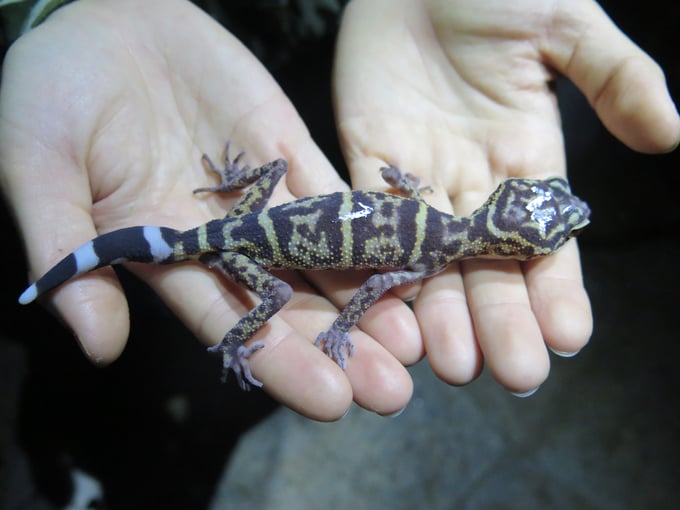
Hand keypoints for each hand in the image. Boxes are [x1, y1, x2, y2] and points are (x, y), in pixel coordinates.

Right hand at [0, 0, 416, 419]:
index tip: (330, 399)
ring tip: (415, 337)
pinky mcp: (285, 154)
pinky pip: (334, 195)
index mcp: (167, 260)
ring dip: (369, 297)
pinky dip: (371, 226)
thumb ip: (72, 254)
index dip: (279, 365)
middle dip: (340, 348)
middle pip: (291, 306)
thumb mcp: (38, 169)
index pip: (230, 326)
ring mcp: (261, 200)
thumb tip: (96, 346)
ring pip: (324, 259)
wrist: (98, 20)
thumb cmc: (50, 95)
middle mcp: (224, 243)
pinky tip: (410, 256)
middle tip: (393, 389)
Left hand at [333, 0, 679, 392]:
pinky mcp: (366, 164)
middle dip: (501, 319)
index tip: (569, 337)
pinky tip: (392, 311)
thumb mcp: (565, 28)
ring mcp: (418, 180)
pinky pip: (371, 224)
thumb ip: (616, 78)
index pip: (546, 241)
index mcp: (527, 162)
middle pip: (489, 267)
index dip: (557, 289)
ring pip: (430, 261)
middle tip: (511, 374)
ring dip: (442, 312)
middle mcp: (474, 186)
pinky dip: (381, 265)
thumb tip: (673, 135)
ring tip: (455, 363)